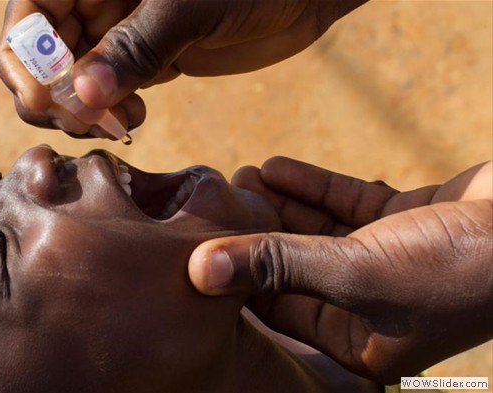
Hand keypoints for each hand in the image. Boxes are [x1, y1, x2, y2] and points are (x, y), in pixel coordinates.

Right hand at [0, 0, 366, 136]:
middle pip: (40, 52)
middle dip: (53, 94)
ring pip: (70, 80)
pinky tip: (134, 119)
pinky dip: (109, 115)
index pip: (28, 14)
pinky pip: (106, 94)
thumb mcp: (189, 7)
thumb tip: (79, 98)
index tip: (44, 99)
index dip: (23, 57)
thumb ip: (134, 48)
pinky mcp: (142, 59)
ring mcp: (117, 31)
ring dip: (81, 111)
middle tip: (87, 122)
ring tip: (119, 122)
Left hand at [188, 157, 492, 383]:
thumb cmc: (456, 270)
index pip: (280, 311)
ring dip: (281, 204)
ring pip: (319, 232)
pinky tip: (276, 165)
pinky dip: (314, 186)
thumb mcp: (355, 272)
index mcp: (361, 343)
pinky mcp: (409, 222)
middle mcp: (374, 307)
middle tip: (217, 201)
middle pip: (296, 266)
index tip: (200, 246)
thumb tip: (200, 270)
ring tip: (241, 177)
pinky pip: (349, 204)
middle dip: (258, 231)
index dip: (239, 278)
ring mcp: (393, 262)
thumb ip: (278, 266)